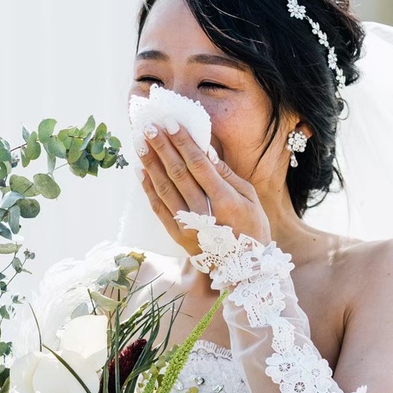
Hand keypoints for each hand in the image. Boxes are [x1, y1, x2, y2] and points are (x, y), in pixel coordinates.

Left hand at [136, 122, 270, 254]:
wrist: (242, 269)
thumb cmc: (251, 228)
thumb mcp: (250, 199)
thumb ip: (228, 175)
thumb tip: (206, 151)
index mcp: (225, 201)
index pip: (198, 165)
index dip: (183, 142)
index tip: (170, 123)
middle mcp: (203, 213)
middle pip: (178, 173)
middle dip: (162, 147)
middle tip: (149, 126)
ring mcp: (187, 226)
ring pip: (164, 188)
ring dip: (151, 164)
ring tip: (140, 143)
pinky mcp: (176, 235)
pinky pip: (158, 207)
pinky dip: (148, 188)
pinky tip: (141, 170)